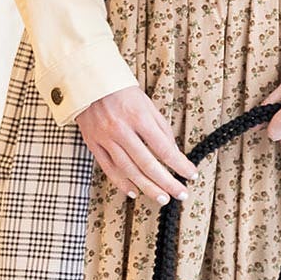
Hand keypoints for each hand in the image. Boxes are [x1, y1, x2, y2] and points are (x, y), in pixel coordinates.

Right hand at [74, 84, 198, 205]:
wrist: (88, 81)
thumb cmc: (121, 90)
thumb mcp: (147, 103)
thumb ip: (161, 128)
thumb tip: (173, 152)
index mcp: (138, 116)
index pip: (164, 148)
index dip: (179, 165)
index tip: (191, 174)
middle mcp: (121, 129)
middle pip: (147, 164)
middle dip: (167, 182)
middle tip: (181, 194)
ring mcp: (105, 138)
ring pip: (129, 170)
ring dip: (148, 187)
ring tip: (163, 198)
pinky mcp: (93, 143)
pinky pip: (108, 168)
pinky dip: (121, 183)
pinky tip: (134, 192)